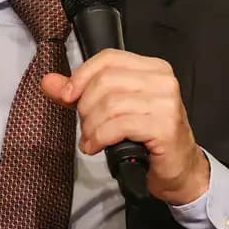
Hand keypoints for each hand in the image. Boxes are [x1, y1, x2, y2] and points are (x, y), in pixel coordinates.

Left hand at [41, 49, 209, 204]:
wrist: (180, 170)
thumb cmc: (147, 138)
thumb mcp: (112, 110)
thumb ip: (81, 93)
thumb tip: (49, 81)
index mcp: (152, 68)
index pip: (108, 59)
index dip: (82, 76)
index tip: (67, 96)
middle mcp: (163, 80)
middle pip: (106, 81)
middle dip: (85, 107)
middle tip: (85, 127)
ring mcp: (167, 103)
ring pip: (110, 104)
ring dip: (91, 126)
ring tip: (91, 139)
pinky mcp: (165, 127)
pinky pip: (119, 125)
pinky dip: (100, 137)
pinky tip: (96, 147)